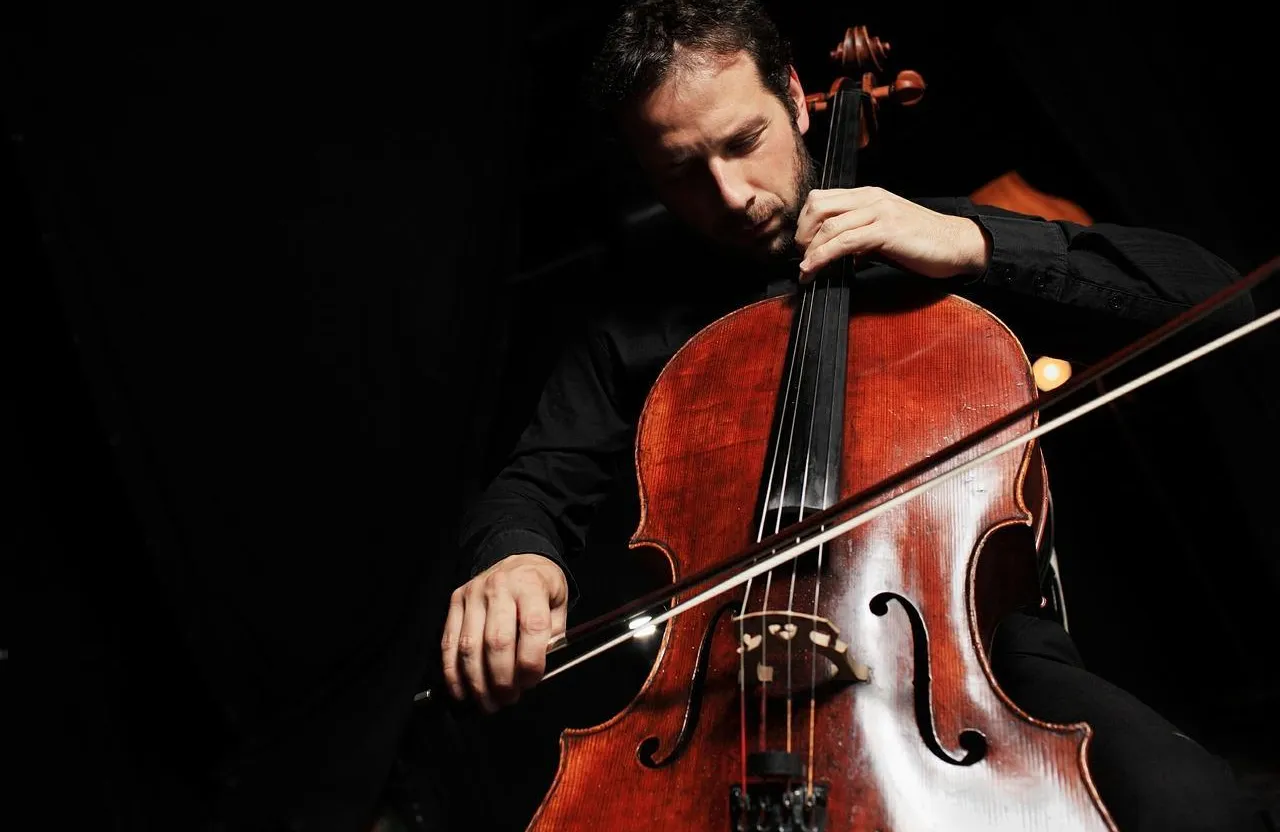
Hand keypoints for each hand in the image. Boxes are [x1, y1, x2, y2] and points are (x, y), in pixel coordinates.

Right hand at [440, 553, 568, 711]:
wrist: (519, 563)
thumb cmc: (541, 589)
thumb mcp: (558, 606)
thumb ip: (552, 638)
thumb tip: (537, 673)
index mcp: (530, 585)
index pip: (531, 627)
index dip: (531, 662)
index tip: (531, 682)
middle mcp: (499, 587)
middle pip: (497, 641)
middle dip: (502, 679)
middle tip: (509, 699)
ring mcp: (473, 594)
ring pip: (469, 647)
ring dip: (478, 683)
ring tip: (489, 703)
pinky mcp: (455, 602)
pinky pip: (448, 643)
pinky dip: (453, 673)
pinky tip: (463, 692)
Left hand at [794, 187, 990, 281]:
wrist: (957, 244)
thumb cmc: (923, 242)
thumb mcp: (884, 235)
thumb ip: (859, 239)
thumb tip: (838, 256)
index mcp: (868, 195)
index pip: (821, 198)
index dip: (805, 223)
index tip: (802, 246)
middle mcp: (871, 198)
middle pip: (818, 207)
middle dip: (802, 234)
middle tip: (801, 257)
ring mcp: (878, 212)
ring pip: (828, 225)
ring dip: (809, 251)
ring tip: (805, 269)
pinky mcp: (886, 231)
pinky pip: (843, 242)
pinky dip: (822, 257)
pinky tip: (814, 270)